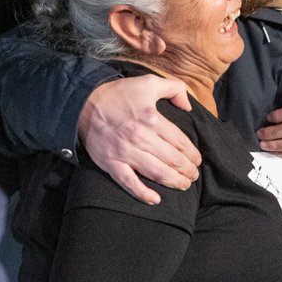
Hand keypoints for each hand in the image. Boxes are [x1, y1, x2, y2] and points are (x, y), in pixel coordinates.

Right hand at [78, 75, 201, 204]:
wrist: (84, 103)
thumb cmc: (119, 93)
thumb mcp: (149, 82)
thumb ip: (175, 88)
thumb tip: (189, 106)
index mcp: (152, 119)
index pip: (181, 143)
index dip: (193, 155)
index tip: (197, 160)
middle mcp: (140, 137)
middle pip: (173, 160)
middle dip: (188, 170)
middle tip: (193, 175)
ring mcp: (125, 152)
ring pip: (157, 173)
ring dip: (174, 182)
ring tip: (183, 185)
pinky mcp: (111, 163)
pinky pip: (129, 183)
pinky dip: (143, 193)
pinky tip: (155, 199)